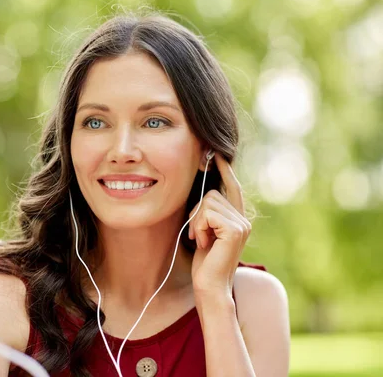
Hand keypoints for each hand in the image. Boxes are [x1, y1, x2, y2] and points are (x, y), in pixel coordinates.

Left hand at [188, 152, 250, 296]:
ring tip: (201, 241)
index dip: (224, 169)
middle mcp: (244, 219)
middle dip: (196, 213)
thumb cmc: (204, 263)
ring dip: (196, 222)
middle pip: (212, 193)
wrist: (209, 287)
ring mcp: (242, 224)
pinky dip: (198, 227)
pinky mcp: (235, 230)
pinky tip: (202, 243)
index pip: (232, 187)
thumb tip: (203, 190)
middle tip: (197, 235)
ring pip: (208, 202)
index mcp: (237, 219)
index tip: (216, 154)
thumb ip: (208, 214)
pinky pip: (207, 213)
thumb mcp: (205, 232)